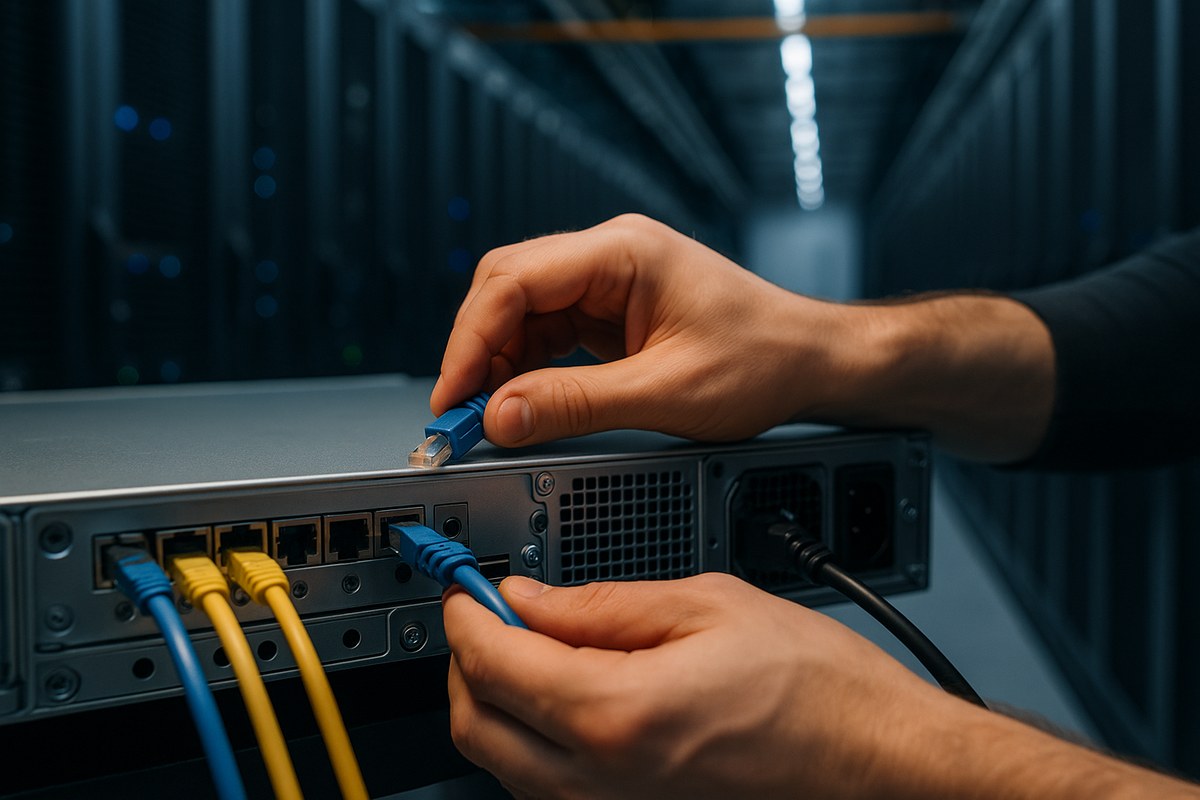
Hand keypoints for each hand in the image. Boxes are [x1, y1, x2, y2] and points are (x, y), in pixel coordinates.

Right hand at [433, 214, 856, 445]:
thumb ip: (576, 404)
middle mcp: (610, 257)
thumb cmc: (764, 359)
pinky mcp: (612, 312)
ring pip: (523, 314)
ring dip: (498, 364)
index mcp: (624, 253)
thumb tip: (500, 417)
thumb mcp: (665, 392)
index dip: (471, 340)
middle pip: (508, 289)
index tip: (452, 395)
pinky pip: (550, 334)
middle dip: (476, 351)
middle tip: (457, 412)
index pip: (516, 280)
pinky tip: (517, 402)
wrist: (812, 360)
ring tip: (483, 417)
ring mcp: (609, 283)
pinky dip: (526, 370)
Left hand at [442, 573, 958, 798]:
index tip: (465, 583)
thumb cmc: (818, 689)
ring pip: (502, 765)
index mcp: (617, 714)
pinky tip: (567, 696)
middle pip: (476, 724)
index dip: (465, 611)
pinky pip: (544, 790)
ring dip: (494, 702)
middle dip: (466, 660)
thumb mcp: (707, 605)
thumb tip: (529, 597)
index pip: (493, 662)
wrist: (877, 761)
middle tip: (490, 611)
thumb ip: (601, 605)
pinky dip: (531, 740)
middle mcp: (602, 781)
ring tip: (531, 646)